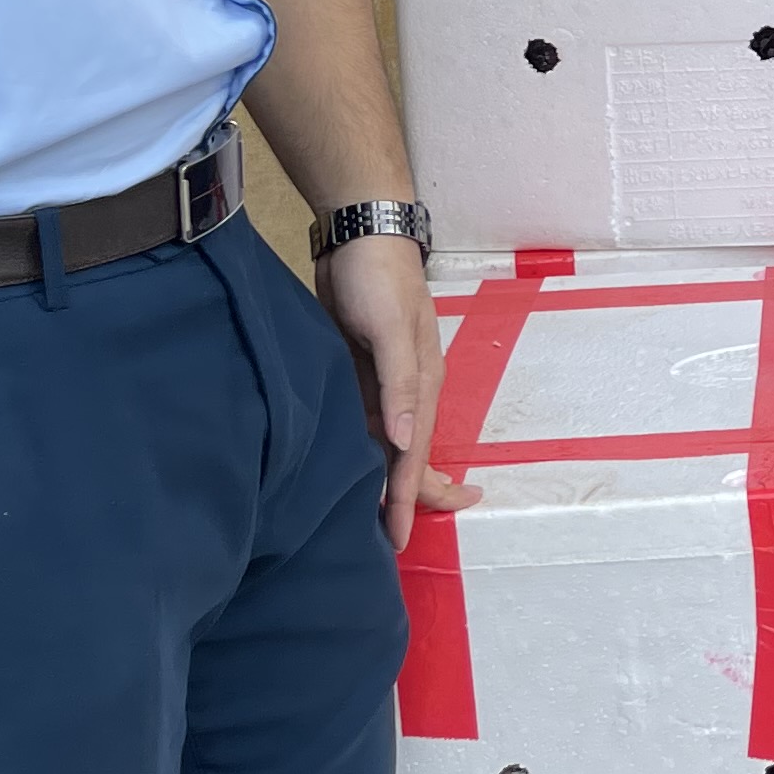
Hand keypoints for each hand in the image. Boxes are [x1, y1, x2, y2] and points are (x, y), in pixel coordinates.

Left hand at [321, 230, 477, 546]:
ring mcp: (382, 382)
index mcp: (422, 385)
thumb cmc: (377, 279)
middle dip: (409, 497)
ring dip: (383, 477)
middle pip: (411, 456)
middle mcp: (406, 390)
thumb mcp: (390, 329)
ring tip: (375, 517)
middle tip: (396, 540)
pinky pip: (365, 421)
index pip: (414, 455)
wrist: (360, 233)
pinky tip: (352, 464)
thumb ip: (397, 385)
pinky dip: (362, 448)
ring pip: (387, 442)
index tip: (397, 539)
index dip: (407, 498)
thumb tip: (405, 442)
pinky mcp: (359, 370)